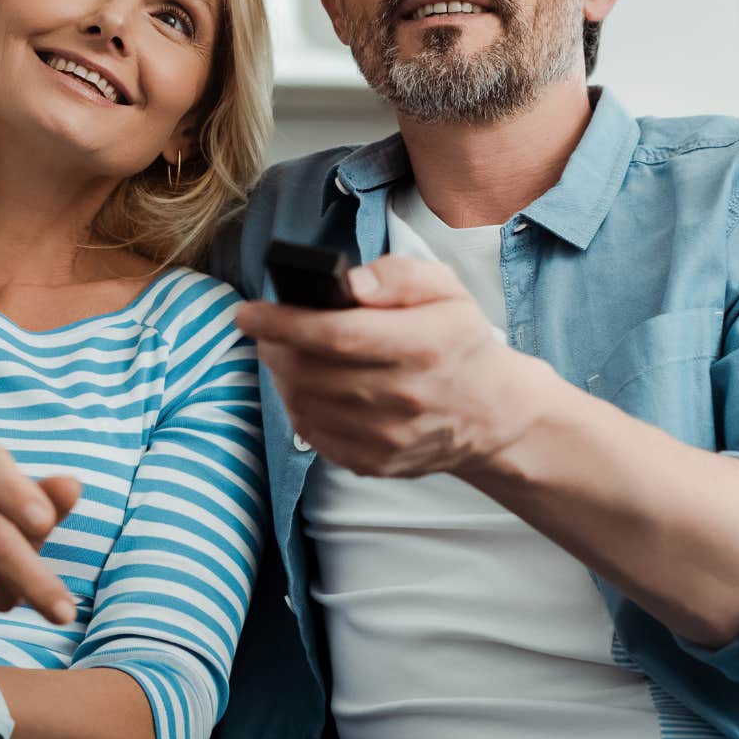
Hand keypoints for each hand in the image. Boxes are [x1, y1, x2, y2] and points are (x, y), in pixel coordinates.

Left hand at [233, 254, 551, 478]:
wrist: (490, 413)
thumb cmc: (458, 341)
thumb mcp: (444, 289)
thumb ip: (397, 276)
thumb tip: (349, 284)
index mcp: (424, 344)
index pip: (338, 335)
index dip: (284, 323)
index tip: (248, 313)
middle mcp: (406, 395)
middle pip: (312, 372)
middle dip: (275, 347)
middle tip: (264, 329)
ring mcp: (389, 436)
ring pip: (305, 404)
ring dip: (282, 376)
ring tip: (284, 353)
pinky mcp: (375, 462)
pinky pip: (314, 435)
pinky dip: (298, 407)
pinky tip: (305, 386)